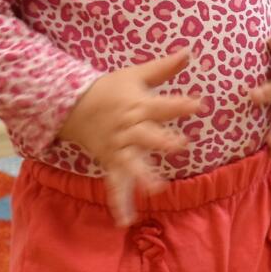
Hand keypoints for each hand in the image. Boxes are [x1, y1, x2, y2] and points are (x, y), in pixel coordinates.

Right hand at [58, 52, 200, 226]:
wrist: (70, 105)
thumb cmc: (108, 89)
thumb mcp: (135, 75)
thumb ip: (164, 68)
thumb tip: (189, 50)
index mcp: (138, 106)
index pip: (164, 105)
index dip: (181, 105)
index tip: (200, 105)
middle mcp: (129, 129)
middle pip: (148, 135)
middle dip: (164, 141)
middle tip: (180, 145)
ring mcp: (119, 148)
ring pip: (132, 163)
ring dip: (144, 176)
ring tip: (158, 189)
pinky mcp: (110, 162)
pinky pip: (115, 185)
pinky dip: (119, 203)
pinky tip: (126, 221)